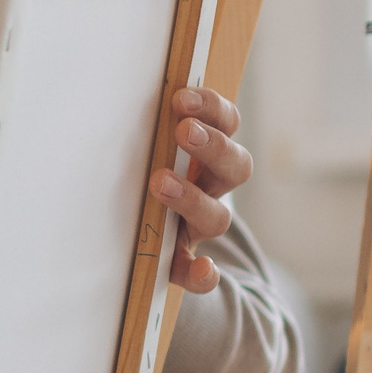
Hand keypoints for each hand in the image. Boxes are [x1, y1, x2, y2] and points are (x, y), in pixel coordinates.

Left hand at [152, 86, 251, 292]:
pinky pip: (201, 275)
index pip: (226, 122)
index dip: (212, 107)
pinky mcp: (185, 264)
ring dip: (194, 199)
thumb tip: (135, 103)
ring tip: (160, 182)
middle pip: (236, 166)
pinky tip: (202, 270)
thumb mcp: (147, 147)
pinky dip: (203, 275)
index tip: (182, 97)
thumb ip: (146, 129)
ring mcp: (200, 228)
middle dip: (212, 146)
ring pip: (219, 217)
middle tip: (183, 131)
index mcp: (207, 154)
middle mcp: (212, 189)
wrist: (149, 237)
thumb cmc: (142, 177)